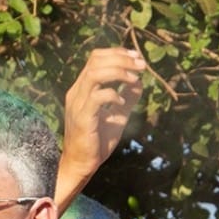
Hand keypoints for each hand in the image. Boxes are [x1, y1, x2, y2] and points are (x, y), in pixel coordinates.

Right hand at [60, 48, 146, 175]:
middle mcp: (77, 92)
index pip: (96, 58)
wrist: (81, 165)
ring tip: (135, 79)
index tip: (137, 58)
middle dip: (122, 59)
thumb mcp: (117, 117)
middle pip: (95, 61)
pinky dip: (113, 95)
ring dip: (118, 72)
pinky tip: (122, 102)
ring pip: (95, 74)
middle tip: (141, 65)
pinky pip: (97, 97)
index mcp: (82, 89)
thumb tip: (140, 82)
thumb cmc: (96, 142)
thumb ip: (127, 99)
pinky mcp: (82, 118)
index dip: (117, 53)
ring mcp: (77, 104)